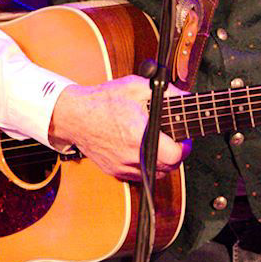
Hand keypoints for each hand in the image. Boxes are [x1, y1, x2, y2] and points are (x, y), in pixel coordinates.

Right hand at [48, 75, 190, 180]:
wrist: (74, 116)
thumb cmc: (103, 100)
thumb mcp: (136, 87)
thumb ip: (166, 92)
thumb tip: (186, 97)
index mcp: (139, 135)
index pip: (175, 155)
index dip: (184, 147)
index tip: (184, 138)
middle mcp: (131, 155)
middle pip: (168, 167)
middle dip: (175, 154)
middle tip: (174, 140)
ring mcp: (121, 166)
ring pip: (155, 174)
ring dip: (161, 162)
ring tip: (159, 144)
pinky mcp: (114, 170)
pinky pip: (138, 174)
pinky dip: (145, 165)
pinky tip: (141, 148)